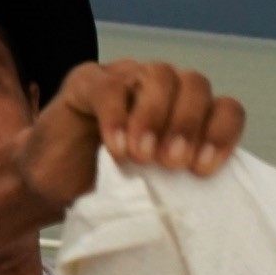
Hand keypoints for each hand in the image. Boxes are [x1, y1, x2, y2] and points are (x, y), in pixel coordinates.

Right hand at [13, 58, 243, 209]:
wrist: (50, 187)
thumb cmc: (106, 189)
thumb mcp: (153, 191)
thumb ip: (179, 183)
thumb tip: (206, 199)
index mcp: (186, 115)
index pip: (224, 108)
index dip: (221, 133)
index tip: (203, 169)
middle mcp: (161, 90)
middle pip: (195, 84)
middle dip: (188, 124)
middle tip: (172, 164)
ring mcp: (125, 79)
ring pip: (159, 75)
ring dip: (155, 116)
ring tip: (141, 158)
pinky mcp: (87, 81)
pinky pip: (111, 86)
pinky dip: (117, 117)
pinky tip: (115, 149)